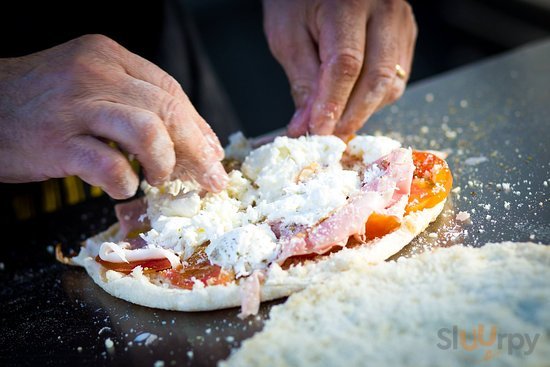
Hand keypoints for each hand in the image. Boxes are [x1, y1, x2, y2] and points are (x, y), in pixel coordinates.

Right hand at [0, 34, 227, 198]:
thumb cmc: (39, 103)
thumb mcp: (88, 86)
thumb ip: (134, 104)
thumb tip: (190, 139)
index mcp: (108, 56)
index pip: (169, 89)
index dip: (198, 125)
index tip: (211, 152)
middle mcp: (95, 74)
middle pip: (168, 110)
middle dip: (197, 149)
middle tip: (207, 178)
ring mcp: (76, 107)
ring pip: (148, 131)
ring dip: (164, 162)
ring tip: (158, 178)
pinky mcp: (57, 142)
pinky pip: (110, 166)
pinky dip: (124, 183)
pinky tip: (121, 187)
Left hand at [262, 0, 416, 138]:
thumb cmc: (298, 1)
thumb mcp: (287, 36)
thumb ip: (302, 81)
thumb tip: (309, 125)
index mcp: (348, 4)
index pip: (346, 65)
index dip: (333, 104)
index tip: (318, 130)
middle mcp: (384, 11)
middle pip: (376, 78)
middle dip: (351, 116)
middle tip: (328, 136)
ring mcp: (401, 23)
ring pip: (391, 83)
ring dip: (363, 110)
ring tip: (337, 120)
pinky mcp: (406, 35)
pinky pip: (395, 78)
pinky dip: (373, 98)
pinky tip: (353, 101)